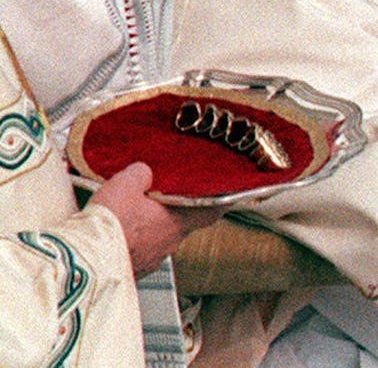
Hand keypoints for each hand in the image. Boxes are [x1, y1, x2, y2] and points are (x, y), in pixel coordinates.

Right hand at [88, 163, 220, 277]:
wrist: (85, 262)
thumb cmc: (110, 226)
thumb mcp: (126, 184)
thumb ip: (142, 173)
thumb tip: (144, 172)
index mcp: (177, 222)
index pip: (211, 212)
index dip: (218, 204)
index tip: (225, 198)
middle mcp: (169, 243)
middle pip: (181, 224)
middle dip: (172, 211)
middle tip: (160, 198)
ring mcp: (151, 260)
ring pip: (158, 239)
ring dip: (149, 229)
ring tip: (130, 216)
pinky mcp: (132, 271)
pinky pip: (138, 253)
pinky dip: (132, 244)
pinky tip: (116, 235)